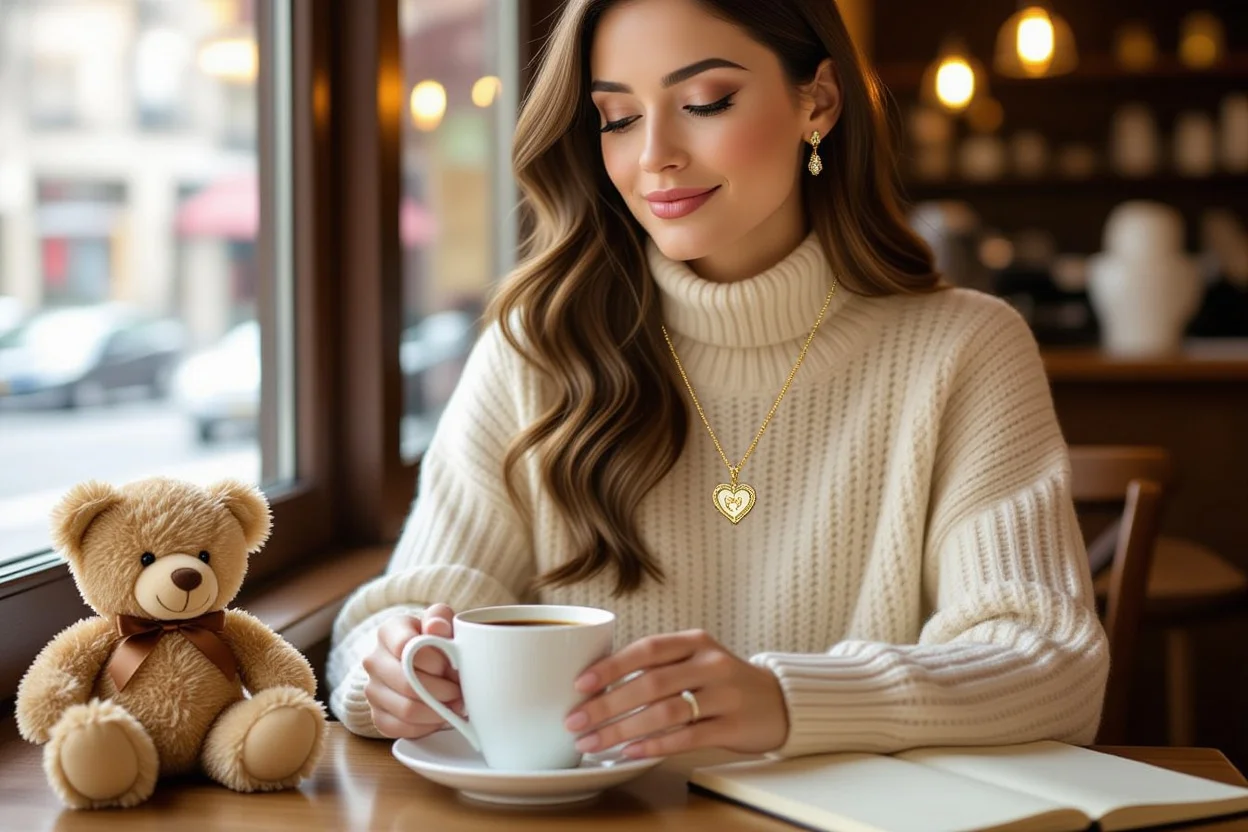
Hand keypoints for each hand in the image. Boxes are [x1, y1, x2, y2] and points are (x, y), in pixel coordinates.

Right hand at [362, 604, 462, 738]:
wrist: (420, 661)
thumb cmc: (435, 639)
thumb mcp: (441, 620)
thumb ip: (440, 618)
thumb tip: (435, 627)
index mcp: (388, 632)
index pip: (406, 647)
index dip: (435, 660)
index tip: (453, 665)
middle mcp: (374, 660)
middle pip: (407, 683)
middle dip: (442, 690)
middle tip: (460, 691)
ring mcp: (372, 689)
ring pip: (407, 709)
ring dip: (437, 711)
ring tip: (455, 705)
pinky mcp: (377, 715)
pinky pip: (401, 728)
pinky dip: (426, 727)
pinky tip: (439, 716)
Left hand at [564, 629, 788, 758]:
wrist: (779, 702)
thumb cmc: (722, 682)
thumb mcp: (695, 660)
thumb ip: (658, 666)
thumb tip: (597, 684)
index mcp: (695, 642)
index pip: (647, 649)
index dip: (611, 666)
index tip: (580, 684)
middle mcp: (710, 664)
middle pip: (651, 683)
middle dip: (607, 705)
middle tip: (576, 721)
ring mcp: (725, 695)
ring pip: (666, 712)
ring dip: (623, 730)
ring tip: (593, 743)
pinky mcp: (733, 726)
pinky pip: (687, 738)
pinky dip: (655, 745)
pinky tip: (630, 752)